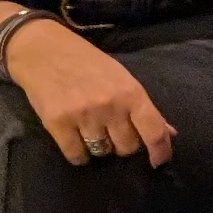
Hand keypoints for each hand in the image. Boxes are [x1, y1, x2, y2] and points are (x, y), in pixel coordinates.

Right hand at [0, 23, 176, 165]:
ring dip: (99, 147)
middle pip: (127, 148)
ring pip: (102, 153)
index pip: (154, 131)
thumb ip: (144, 108)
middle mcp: (110, 106)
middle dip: (122, 144)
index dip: (160, 152)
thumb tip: (169, 134)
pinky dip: (78, 153)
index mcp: (131, 93)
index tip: (158, 161)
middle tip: (112, 131)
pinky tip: (75, 138)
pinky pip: (76, 156)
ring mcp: (83, 116)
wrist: (44, 50)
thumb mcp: (122, 79)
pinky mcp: (57, 124)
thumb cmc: (88, 64)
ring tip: (91, 130)